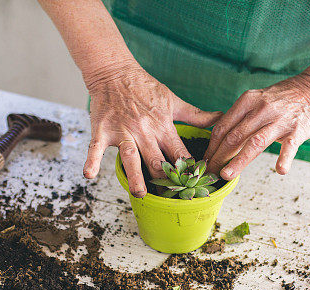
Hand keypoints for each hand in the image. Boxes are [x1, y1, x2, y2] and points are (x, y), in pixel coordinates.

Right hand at [84, 65, 220, 196]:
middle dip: (164, 179)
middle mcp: (144, 131)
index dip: (187, 170)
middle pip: (156, 160)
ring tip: (140, 193)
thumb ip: (196, 115)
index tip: (194, 186)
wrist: (115, 72)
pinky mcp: (103, 130)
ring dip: (135, 176)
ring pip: (131, 157)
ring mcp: (122, 131)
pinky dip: (92, 161)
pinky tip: (89, 175)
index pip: (179, 152)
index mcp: (163, 126)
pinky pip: (96, 148)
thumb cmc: (144, 87)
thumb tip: (220, 117)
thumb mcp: (173, 100)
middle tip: (170, 197)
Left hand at [204, 73, 309, 177]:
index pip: (223, 126)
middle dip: (218, 156)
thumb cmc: (284, 98)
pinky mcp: (298, 130)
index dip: (211, 146)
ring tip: (226, 175)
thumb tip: (221, 140)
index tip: (205, 160)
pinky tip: (280, 171)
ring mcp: (280, 120)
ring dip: (238, 161)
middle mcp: (261, 109)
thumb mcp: (258, 100)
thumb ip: (241, 118)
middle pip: (233, 136)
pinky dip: (284, 158)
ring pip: (254, 143)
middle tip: (209, 172)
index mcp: (248, 101)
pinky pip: (289, 146)